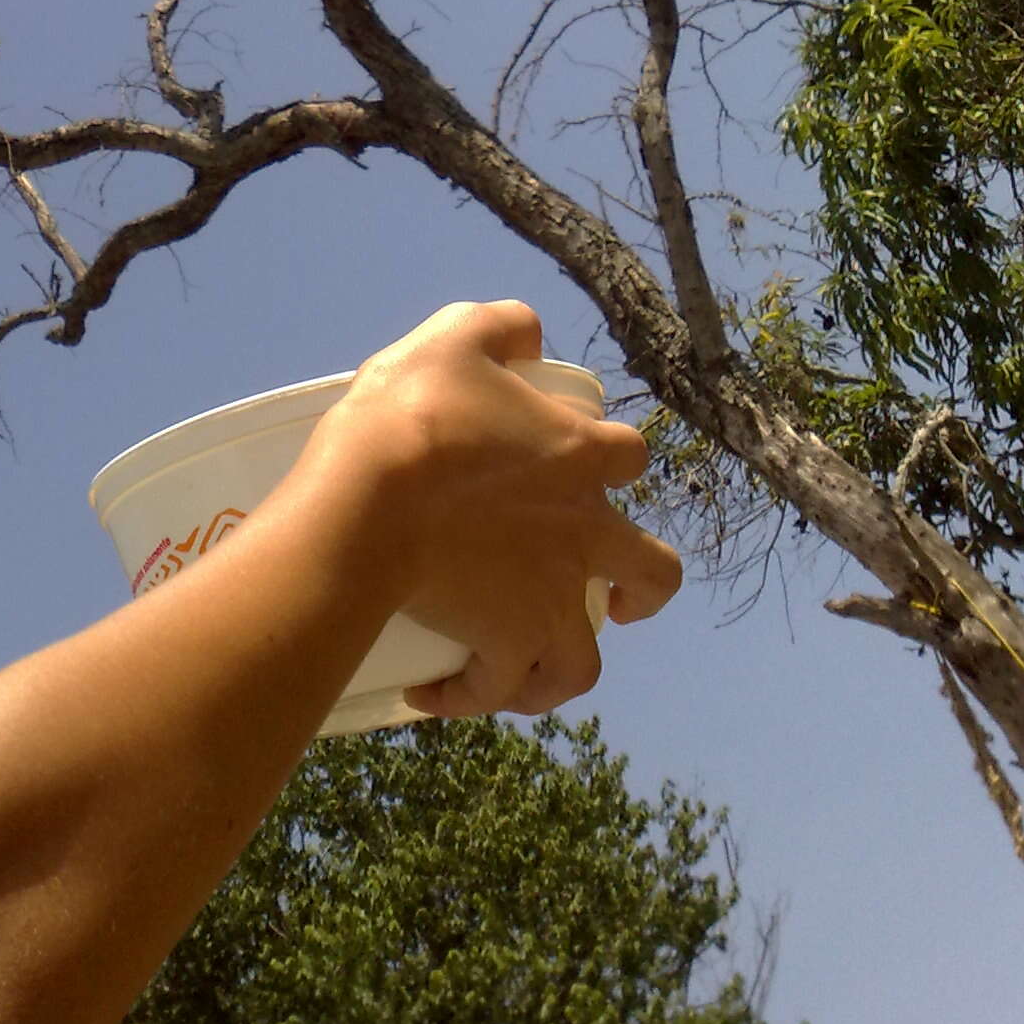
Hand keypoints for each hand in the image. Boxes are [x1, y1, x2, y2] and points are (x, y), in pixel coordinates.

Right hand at [297, 299, 679, 719]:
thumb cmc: (411, 416)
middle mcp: (584, 533)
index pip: (631, 456)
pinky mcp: (508, 645)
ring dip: (558, 665)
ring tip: (524, 666)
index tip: (571, 466)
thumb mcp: (454, 338)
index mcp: (580, 455)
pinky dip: (471, 696)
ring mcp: (553, 598)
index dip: (613, 460)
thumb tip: (533, 338)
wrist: (369, 503)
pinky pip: (501, 688)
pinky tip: (429, 692)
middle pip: (654, 572)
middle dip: (642, 590)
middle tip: (612, 598)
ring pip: (585, 659)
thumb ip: (501, 326)